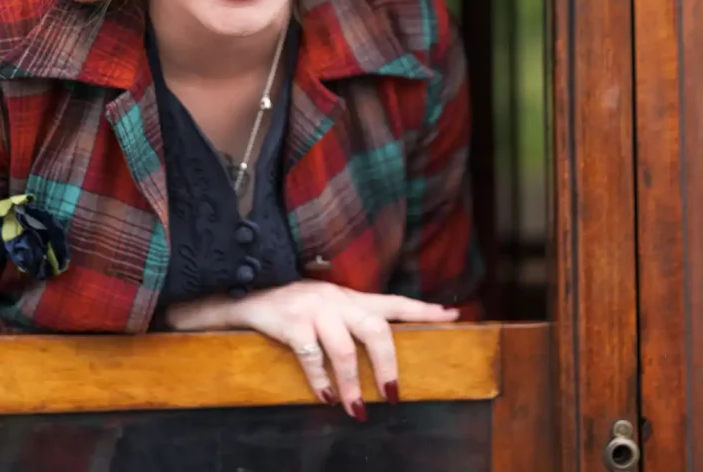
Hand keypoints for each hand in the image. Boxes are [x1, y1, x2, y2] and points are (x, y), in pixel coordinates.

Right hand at [165, 280, 457, 418]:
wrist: (248, 292)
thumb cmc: (293, 307)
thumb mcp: (326, 308)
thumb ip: (352, 321)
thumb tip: (382, 349)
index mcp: (349, 296)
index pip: (394, 301)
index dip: (424, 310)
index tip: (455, 315)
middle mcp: (336, 298)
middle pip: (377, 328)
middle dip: (389, 365)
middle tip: (394, 396)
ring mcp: (314, 308)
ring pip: (345, 349)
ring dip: (353, 384)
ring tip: (358, 409)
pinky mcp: (291, 321)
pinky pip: (312, 356)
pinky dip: (321, 382)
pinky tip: (325, 397)